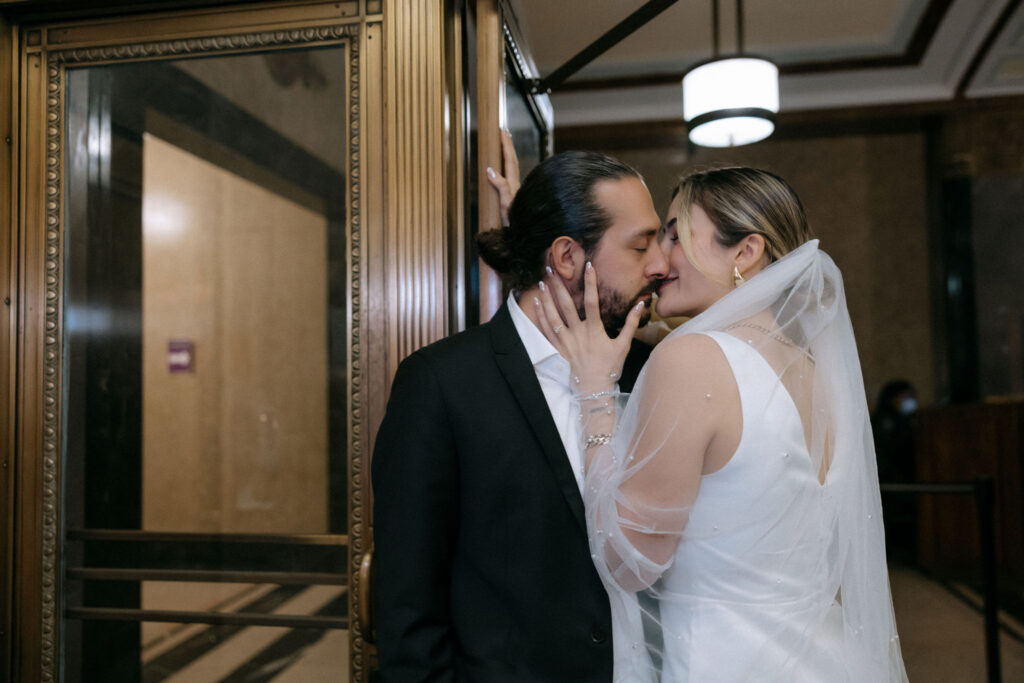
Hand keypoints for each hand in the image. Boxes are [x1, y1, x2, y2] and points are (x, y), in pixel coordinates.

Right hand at [485, 129, 519, 226]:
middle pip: (511, 160)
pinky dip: (507, 165)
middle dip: (508, 145)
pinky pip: (509, 174)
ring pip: (512, 166)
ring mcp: (514, 189)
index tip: (502, 131)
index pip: (509, 160)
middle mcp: (515, 184)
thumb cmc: (515, 219)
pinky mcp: (513, 195)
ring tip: (505, 143)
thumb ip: (500, 186)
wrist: (522, 232)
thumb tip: (490, 170)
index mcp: (512, 183)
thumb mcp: (506, 203)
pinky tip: (505, 166)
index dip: (506, 145)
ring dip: (508, 153)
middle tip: (504, 130)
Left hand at [534, 262, 644, 394]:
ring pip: (553, 315)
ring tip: (541, 281)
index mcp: (594, 330)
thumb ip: (631, 324)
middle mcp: (578, 333)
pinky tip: (537, 303)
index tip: (588, 265)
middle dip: (559, 285)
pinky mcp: (558, 349)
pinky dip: (541, 316)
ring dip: (547, 297)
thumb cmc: (610, 368)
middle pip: (567, 304)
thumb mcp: (623, 345)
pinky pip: (546, 330)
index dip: (590, 282)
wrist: (594, 389)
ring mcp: (566, 341)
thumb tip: (640, 305)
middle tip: (552, 267)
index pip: (593, 301)